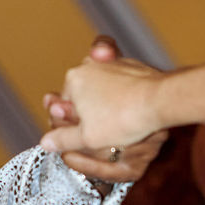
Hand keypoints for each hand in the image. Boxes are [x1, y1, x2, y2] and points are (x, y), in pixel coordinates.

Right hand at [43, 52, 165, 157]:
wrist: (160, 101)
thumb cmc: (122, 119)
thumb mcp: (87, 137)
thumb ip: (62, 139)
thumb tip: (45, 142)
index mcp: (74, 79)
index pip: (63, 106)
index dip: (71, 124)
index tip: (82, 136)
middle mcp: (90, 65)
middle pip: (81, 95)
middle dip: (87, 113)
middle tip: (100, 131)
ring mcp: (112, 62)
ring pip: (100, 89)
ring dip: (104, 105)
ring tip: (118, 122)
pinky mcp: (131, 66)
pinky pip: (119, 84)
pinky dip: (121, 96)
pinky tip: (129, 111)